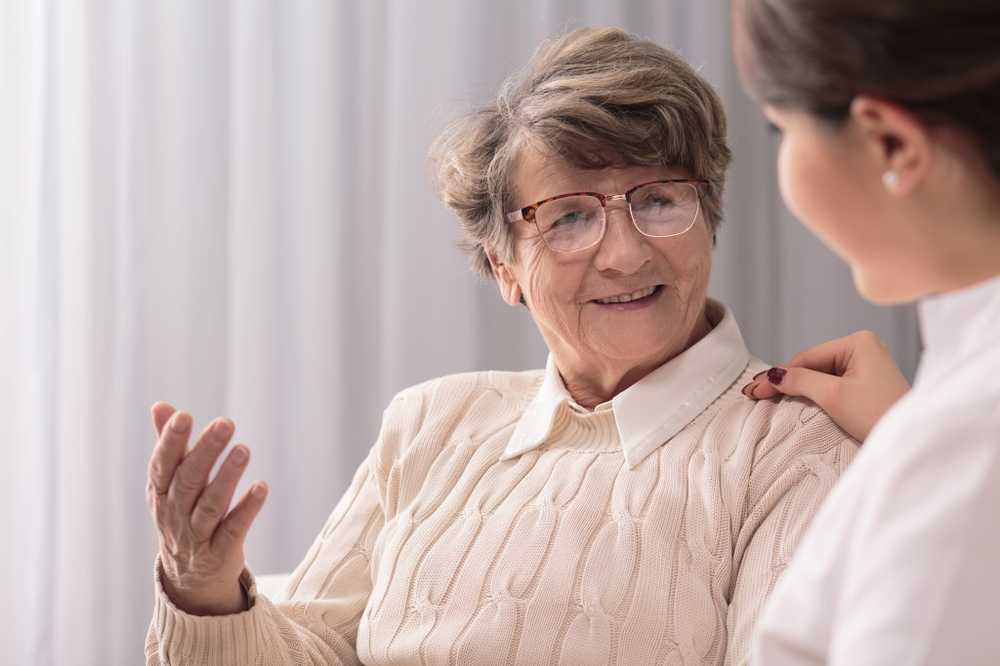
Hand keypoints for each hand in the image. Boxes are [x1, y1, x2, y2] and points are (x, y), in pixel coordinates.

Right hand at [145, 402, 268, 614]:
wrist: (189, 578)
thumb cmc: (182, 516)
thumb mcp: (172, 484)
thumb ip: (170, 446)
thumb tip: (161, 405)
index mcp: (160, 494)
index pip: (162, 465)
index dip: (170, 441)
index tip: (184, 416)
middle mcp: (174, 514)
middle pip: (189, 481)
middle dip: (205, 451)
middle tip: (225, 423)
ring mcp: (196, 536)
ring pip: (210, 505)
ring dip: (228, 477)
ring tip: (243, 450)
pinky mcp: (221, 552)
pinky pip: (234, 529)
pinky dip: (247, 509)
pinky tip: (261, 488)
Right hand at [741, 330, 910, 441]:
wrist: (913, 439)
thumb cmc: (878, 414)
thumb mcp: (834, 396)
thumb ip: (800, 381)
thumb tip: (773, 375)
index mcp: (858, 341)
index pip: (807, 357)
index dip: (779, 375)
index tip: (754, 389)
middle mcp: (864, 347)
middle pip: (813, 364)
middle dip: (785, 380)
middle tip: (754, 393)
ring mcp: (868, 365)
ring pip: (822, 375)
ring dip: (797, 387)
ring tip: (767, 396)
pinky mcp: (870, 383)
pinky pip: (834, 384)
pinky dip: (814, 393)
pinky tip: (794, 398)